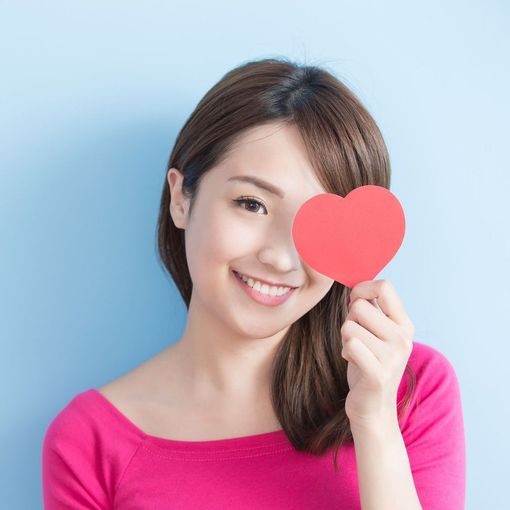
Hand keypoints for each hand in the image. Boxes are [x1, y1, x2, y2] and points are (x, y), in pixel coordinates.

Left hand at [341, 279, 414, 428]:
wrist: (373, 408)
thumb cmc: (369, 363)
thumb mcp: (377, 333)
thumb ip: (372, 309)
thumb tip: (357, 284)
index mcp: (404, 324)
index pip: (384, 286)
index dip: (362, 289)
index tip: (354, 302)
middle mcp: (403, 338)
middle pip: (359, 306)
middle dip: (349, 320)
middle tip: (357, 339)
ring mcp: (393, 357)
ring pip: (349, 326)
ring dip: (346, 339)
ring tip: (357, 353)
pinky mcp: (378, 374)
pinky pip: (351, 344)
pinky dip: (345, 352)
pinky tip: (354, 363)